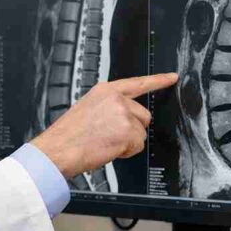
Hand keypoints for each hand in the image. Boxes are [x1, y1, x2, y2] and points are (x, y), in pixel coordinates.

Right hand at [31, 73, 177, 177]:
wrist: (59, 149)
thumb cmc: (68, 135)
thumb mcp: (87, 109)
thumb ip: (108, 107)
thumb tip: (122, 117)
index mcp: (105, 90)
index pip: (138, 83)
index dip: (158, 80)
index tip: (172, 77)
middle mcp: (116, 99)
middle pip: (143, 115)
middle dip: (132, 129)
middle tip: (109, 135)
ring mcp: (123, 114)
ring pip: (141, 132)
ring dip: (128, 142)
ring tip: (105, 142)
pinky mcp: (128, 131)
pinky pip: (138, 146)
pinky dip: (126, 152)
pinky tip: (108, 149)